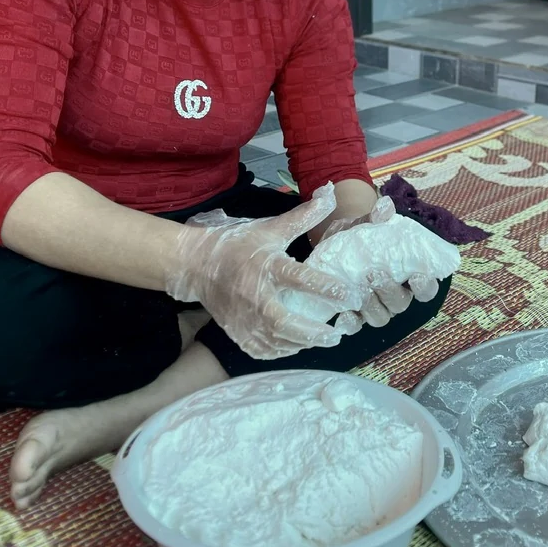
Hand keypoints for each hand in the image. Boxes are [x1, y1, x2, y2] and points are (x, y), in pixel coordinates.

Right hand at [164, 183, 359, 359]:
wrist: (197, 265)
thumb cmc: (238, 245)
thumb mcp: (270, 228)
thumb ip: (302, 217)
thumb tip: (329, 195)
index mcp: (266, 265)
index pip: (300, 278)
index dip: (327, 288)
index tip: (350, 296)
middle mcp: (254, 295)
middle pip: (285, 321)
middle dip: (314, 332)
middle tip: (338, 334)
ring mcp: (243, 318)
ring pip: (275, 340)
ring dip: (302, 343)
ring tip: (323, 339)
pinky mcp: (236, 332)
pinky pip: (262, 350)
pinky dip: (282, 351)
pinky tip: (297, 346)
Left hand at [321, 196, 439, 335]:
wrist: (327, 248)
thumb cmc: (355, 238)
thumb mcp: (363, 226)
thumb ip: (375, 219)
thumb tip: (385, 206)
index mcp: (405, 276)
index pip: (426, 290)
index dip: (426, 288)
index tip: (419, 276)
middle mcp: (392, 296)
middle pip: (400, 304)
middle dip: (390, 291)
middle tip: (376, 274)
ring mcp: (372, 308)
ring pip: (380, 317)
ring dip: (371, 304)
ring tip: (358, 286)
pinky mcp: (351, 316)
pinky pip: (354, 326)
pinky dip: (350, 322)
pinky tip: (343, 313)